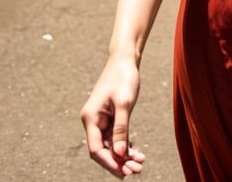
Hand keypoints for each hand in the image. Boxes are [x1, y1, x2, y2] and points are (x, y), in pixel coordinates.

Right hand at [80, 56, 146, 176]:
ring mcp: (101, 120)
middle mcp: (93, 121)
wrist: (125, 60)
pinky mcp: (110, 117)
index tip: (125, 173)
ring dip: (124, 156)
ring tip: (141, 163)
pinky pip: (116, 137)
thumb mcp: (124, 103)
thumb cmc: (123, 77)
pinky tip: (137, 152)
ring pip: (111, 145)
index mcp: (90, 118)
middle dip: (119, 162)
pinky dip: (125, 145)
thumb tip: (120, 153)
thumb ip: (122, 128)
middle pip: (103, 150)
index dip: (110, 163)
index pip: (96, 149)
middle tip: (137, 171)